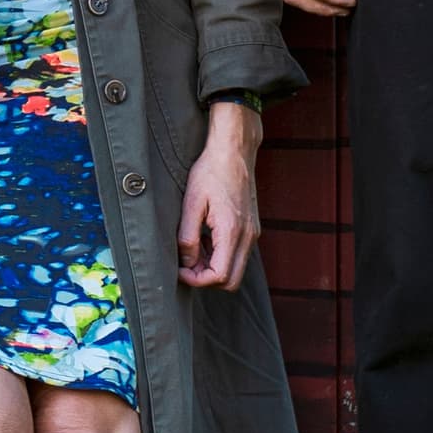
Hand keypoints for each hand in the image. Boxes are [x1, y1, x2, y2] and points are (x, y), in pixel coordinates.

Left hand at [177, 102, 261, 288]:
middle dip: (205, 278)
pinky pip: (237, 255)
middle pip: (231, 281)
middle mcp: (248, 236)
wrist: (234, 151)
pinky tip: (206, 238)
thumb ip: (188, 237)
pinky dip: (220, 256)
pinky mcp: (251, 229)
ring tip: (193, 247)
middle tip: (185, 263)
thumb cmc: (211, 172)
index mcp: (232, 231)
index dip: (197, 280)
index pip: (220, 276)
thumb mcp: (191, 203)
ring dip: (212, 267)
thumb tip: (186, 263)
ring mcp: (252, 233)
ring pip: (235, 269)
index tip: (179, 269)